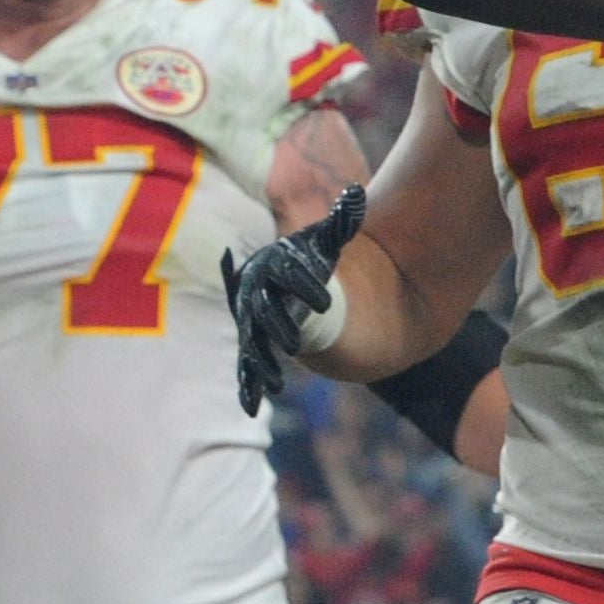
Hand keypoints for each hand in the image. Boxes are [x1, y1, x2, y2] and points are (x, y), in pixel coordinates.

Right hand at [223, 185, 364, 414]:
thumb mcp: (325, 241)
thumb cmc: (307, 259)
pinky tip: (252, 409)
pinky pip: (247, 366)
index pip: (288, 276)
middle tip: (298, 345)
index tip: (326, 302)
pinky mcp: (253, 344)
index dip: (305, 287)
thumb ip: (341, 221)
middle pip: (265, 312)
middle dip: (279, 327)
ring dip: (262, 364)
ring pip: (253, 344)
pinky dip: (248, 386)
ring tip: (276, 384)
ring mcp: (252, 321)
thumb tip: (356, 194)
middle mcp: (257, 293)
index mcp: (275, 266)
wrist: (284, 279)